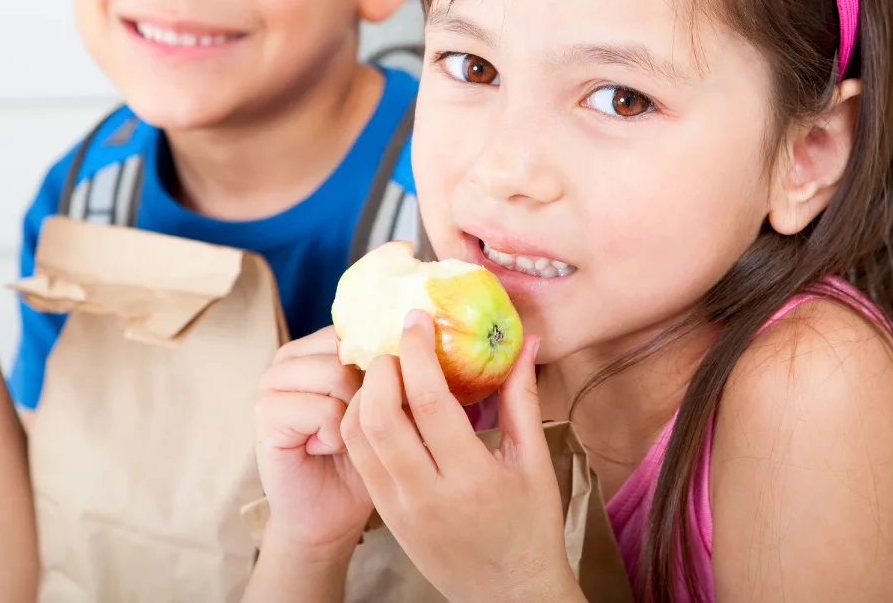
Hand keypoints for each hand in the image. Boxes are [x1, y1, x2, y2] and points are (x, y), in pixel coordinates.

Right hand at [254, 326, 372, 558]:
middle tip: (357, 425)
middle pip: (348, 350)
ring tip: (339, 437)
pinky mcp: (267, 414)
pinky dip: (336, 437)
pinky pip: (324, 410)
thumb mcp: (387, 403)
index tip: (387, 397)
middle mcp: (290, 357)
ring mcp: (272, 383)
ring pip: (337, 375)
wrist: (331, 512)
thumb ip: (392, 368)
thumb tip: (422, 334)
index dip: (382, 362)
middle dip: (368, 393)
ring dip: (352, 416)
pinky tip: (324, 450)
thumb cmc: (365, 454)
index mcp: (317, 346)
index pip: (357, 328)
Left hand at [341, 312, 582, 602]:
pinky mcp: (385, 515)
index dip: (417, 352)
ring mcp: (400, 508)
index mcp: (472, 478)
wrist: (508, 593)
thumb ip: (522, 397)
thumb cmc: (530, 526)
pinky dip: (360, 422)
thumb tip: (524, 342)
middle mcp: (427, 494)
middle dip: (382, 367)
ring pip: (358, 436)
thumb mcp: (534, 461)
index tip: (416, 318)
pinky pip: (359, 459)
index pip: (430, 402)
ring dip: (364, 393)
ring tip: (387, 368)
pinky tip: (379, 402)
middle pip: (380, 416)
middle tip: (397, 342)